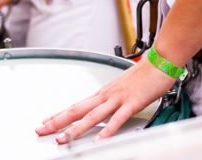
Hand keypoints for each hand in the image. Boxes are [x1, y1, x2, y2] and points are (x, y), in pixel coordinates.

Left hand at [35, 58, 174, 142]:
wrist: (160, 61)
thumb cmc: (144, 74)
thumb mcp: (122, 88)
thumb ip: (112, 100)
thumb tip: (104, 109)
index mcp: (103, 93)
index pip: (76, 105)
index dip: (59, 114)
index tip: (46, 121)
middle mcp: (106, 95)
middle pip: (76, 110)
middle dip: (57, 121)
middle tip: (41, 130)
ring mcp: (117, 99)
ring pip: (92, 116)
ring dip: (75, 129)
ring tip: (63, 139)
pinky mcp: (131, 103)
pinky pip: (117, 119)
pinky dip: (106, 131)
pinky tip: (98, 140)